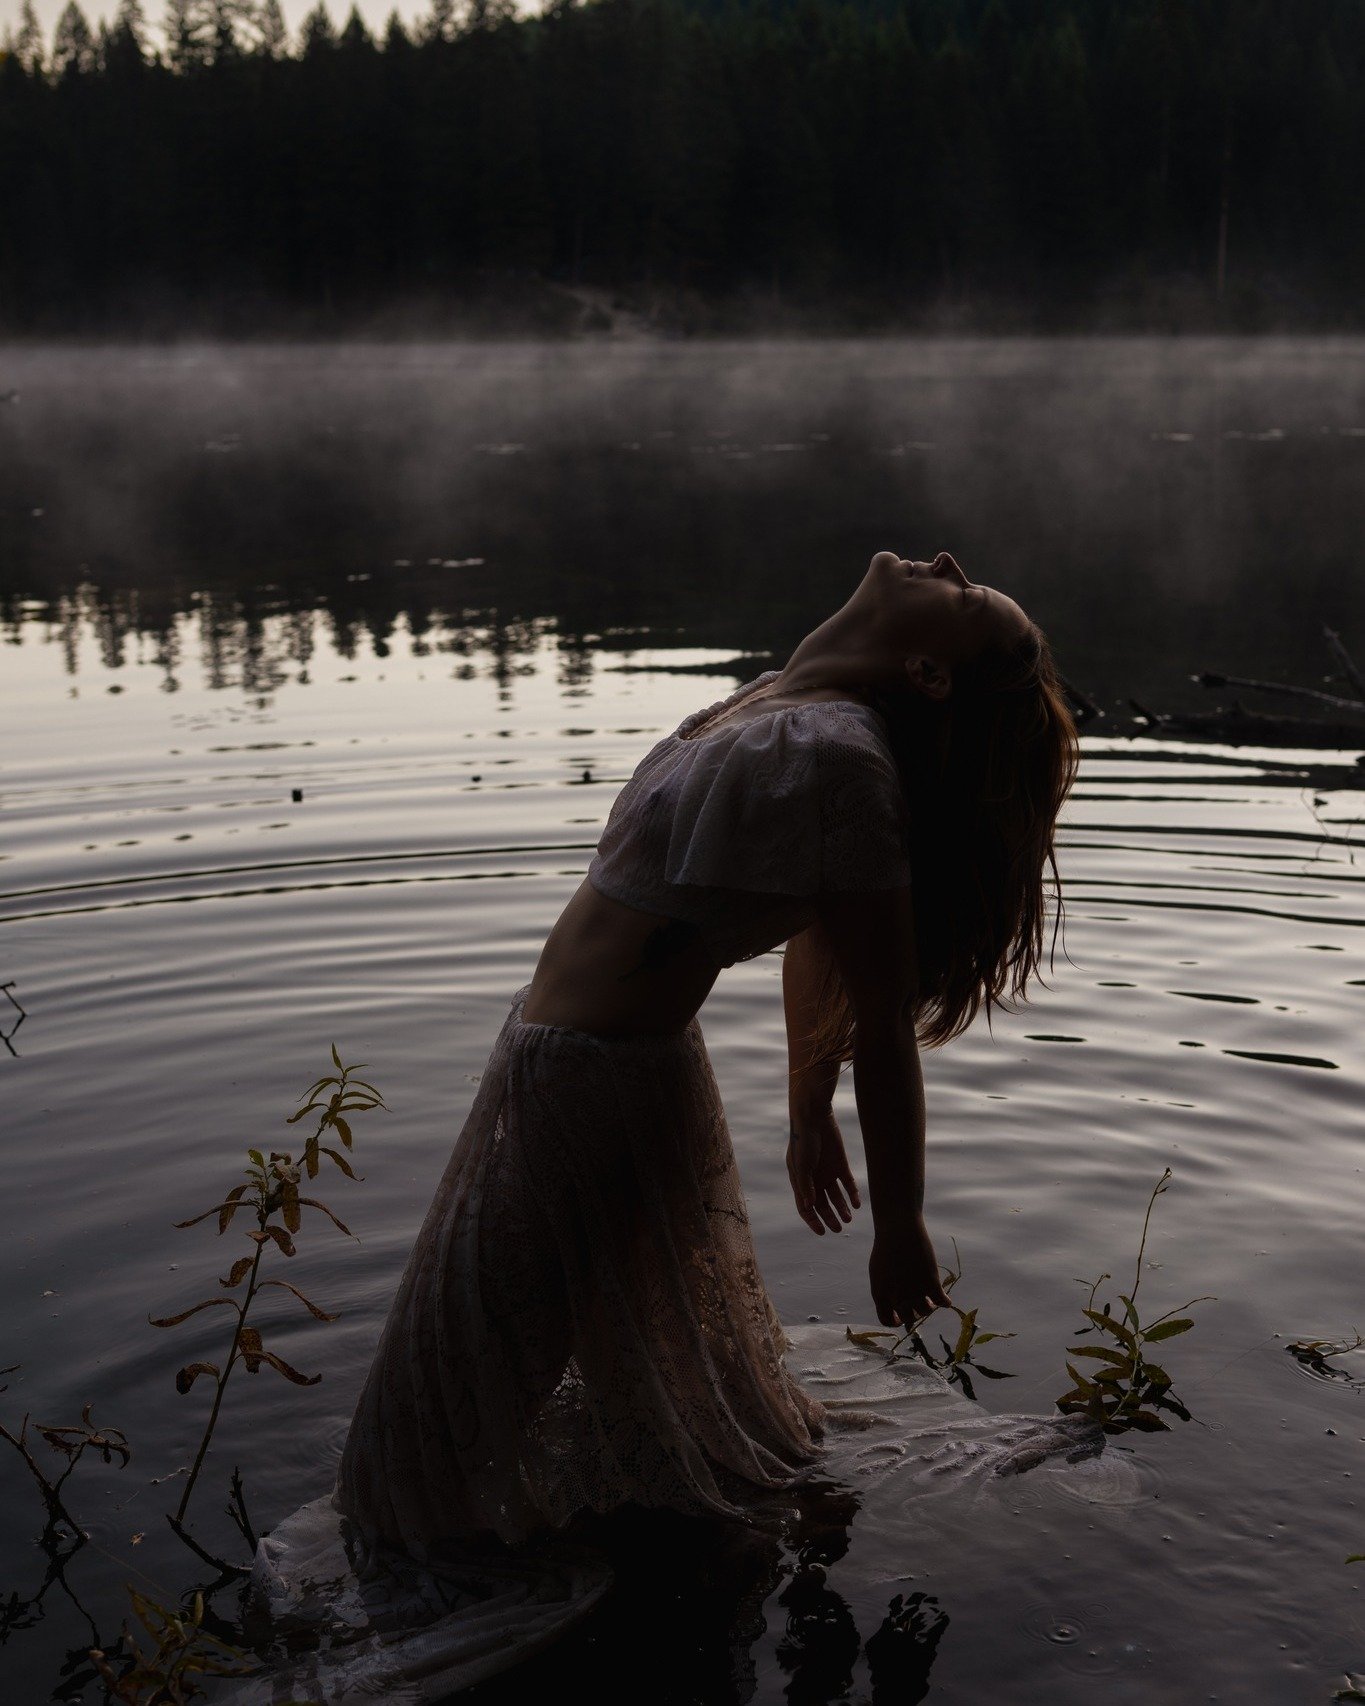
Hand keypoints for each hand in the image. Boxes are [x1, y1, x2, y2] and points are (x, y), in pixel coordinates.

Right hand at [786, 1107, 860, 1235]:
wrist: (815, 1117)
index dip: (812, 1220)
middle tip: (839, 1227)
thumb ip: (806, 1185)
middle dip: (830, 1217)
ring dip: (842, 1208)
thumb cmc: (803, 1141)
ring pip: (836, 1196)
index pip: (805, 1206)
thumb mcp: (801, 1165)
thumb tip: (810, 1206)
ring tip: (849, 1218)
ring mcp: (827, 1172)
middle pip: (822, 1204)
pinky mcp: (840, 1164)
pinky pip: (847, 1183)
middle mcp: (814, 1179)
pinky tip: (856, 1204)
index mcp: (800, 1181)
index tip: (822, 1232)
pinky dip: (852, 1194)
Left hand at [868, 1215, 952, 1327]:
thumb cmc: (886, 1249)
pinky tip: (944, 1298)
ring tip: (928, 1297)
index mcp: (880, 1295)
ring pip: (926, 1311)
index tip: (900, 1316)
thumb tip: (895, 1310)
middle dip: (912, 1313)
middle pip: (909, 1318)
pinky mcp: (931, 1282)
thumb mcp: (878, 1272)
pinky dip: (945, 1302)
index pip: (887, 1320)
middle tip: (916, 1302)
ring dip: (928, 1306)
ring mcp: (915, 1291)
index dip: (895, 1320)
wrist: (899, 1229)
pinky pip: (942, 1302)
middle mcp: (898, 1297)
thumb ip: (884, 1292)